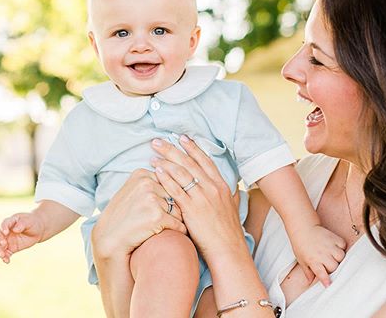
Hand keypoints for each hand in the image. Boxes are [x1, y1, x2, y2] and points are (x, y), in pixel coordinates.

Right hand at [0, 212, 44, 263]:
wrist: (37, 230)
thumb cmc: (32, 223)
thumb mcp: (29, 221)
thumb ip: (22, 224)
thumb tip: (15, 229)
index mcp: (11, 222)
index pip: (5, 223)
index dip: (4, 227)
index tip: (5, 232)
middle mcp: (7, 231)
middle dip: (0, 240)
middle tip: (4, 244)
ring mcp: (8, 240)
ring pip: (0, 246)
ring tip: (2, 255)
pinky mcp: (11, 248)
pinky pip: (6, 253)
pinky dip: (5, 258)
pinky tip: (7, 261)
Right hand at [92, 168, 185, 260]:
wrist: (109, 239)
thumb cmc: (122, 217)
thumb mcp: (132, 191)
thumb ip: (150, 183)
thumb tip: (175, 177)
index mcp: (141, 174)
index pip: (168, 184)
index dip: (165, 199)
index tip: (153, 209)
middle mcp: (147, 183)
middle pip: (175, 196)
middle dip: (172, 209)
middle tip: (157, 221)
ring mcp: (152, 199)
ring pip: (178, 211)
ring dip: (174, 221)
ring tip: (160, 228)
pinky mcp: (157, 216)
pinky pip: (179, 224)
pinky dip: (178, 232)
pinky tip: (168, 235)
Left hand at [150, 135, 248, 263]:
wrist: (228, 249)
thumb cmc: (228, 231)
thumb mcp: (232, 207)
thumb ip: (229, 194)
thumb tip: (231, 187)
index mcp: (221, 185)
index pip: (204, 160)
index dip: (192, 147)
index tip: (181, 137)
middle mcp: (212, 187)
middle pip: (189, 162)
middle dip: (172, 149)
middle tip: (158, 141)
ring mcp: (202, 197)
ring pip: (181, 173)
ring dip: (165, 162)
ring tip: (153, 155)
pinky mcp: (191, 209)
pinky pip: (176, 190)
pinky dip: (166, 179)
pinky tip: (157, 172)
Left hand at [289, 224, 345, 286]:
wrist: (303, 227)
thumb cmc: (300, 244)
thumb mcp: (301, 259)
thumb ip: (307, 272)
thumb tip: (310, 282)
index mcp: (313, 260)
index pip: (321, 273)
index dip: (326, 280)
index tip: (329, 284)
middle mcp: (322, 254)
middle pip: (335, 266)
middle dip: (333, 267)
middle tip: (327, 263)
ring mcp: (329, 245)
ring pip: (341, 257)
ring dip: (338, 258)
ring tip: (332, 255)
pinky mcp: (334, 238)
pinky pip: (343, 245)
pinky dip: (341, 247)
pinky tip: (335, 247)